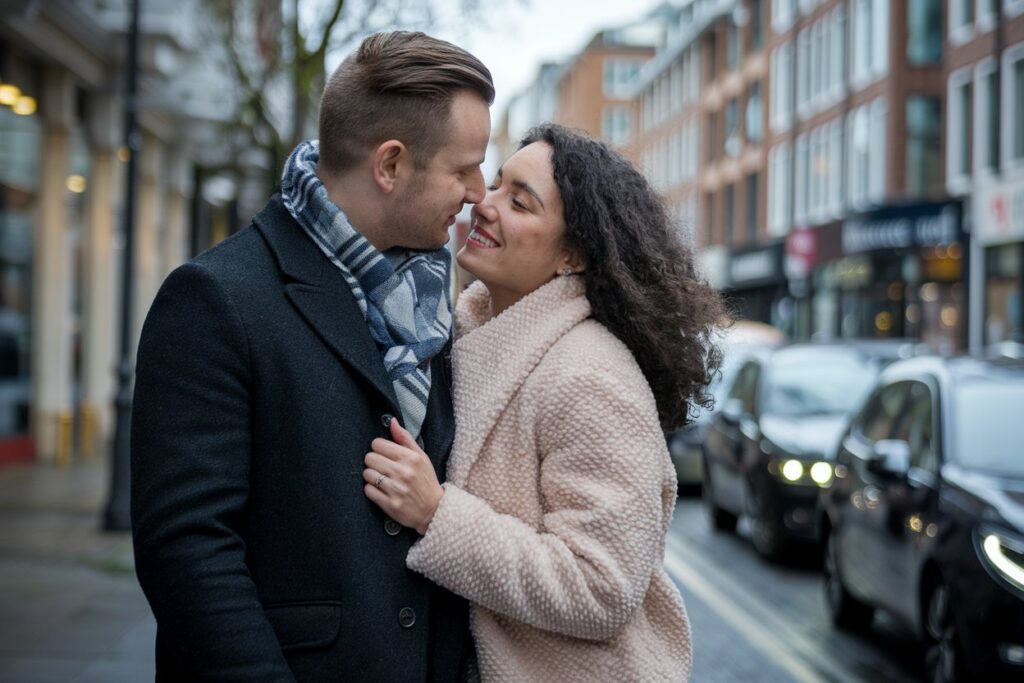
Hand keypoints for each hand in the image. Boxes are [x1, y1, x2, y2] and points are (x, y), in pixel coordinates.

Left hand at [363, 418, 443, 534]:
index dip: (379, 448)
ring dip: (372, 476)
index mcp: (410, 458)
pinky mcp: (390, 504)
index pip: (378, 444)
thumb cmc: (426, 481)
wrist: (434, 510)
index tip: (385, 454)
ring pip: (367, 474)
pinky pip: (368, 491)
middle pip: (369, 457)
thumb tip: (392, 422)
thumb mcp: (421, 457)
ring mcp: (396, 489)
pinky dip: (372, 490)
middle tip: (382, 467)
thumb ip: (405, 438)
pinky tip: (381, 490)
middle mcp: (403, 472)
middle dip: (374, 462)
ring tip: (382, 479)